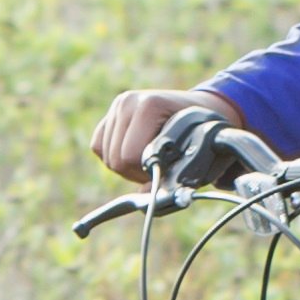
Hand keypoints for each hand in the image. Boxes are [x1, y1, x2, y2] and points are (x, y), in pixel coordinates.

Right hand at [90, 86, 225, 181]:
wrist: (199, 109)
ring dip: (127, 166)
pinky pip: (98, 147)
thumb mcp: (193, 154)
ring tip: (150, 158)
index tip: (166, 169)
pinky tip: (136, 153)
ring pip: (106, 156)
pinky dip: (115, 156)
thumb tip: (144, 197)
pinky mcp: (110, 115)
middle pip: (114, 159)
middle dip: (136, 172)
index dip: (147, 173)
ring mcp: (117, 107)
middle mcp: (128, 102)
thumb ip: (171, 176)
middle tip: (159, 168)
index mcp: (149, 106)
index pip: (129, 156)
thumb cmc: (200, 134)